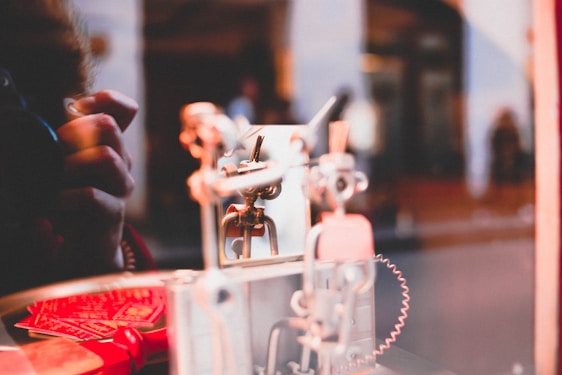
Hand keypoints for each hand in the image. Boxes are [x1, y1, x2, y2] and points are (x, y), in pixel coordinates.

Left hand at [53, 90, 137, 275]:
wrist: (84, 250)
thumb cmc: (68, 202)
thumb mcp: (63, 165)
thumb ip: (64, 140)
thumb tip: (65, 109)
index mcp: (110, 145)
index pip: (125, 110)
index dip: (106, 100)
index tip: (78, 108)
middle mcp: (122, 162)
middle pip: (108, 126)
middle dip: (73, 132)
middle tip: (52, 150)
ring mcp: (120, 188)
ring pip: (107, 157)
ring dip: (71, 164)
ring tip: (51, 178)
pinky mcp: (112, 214)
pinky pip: (92, 197)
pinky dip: (64, 198)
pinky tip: (48, 203)